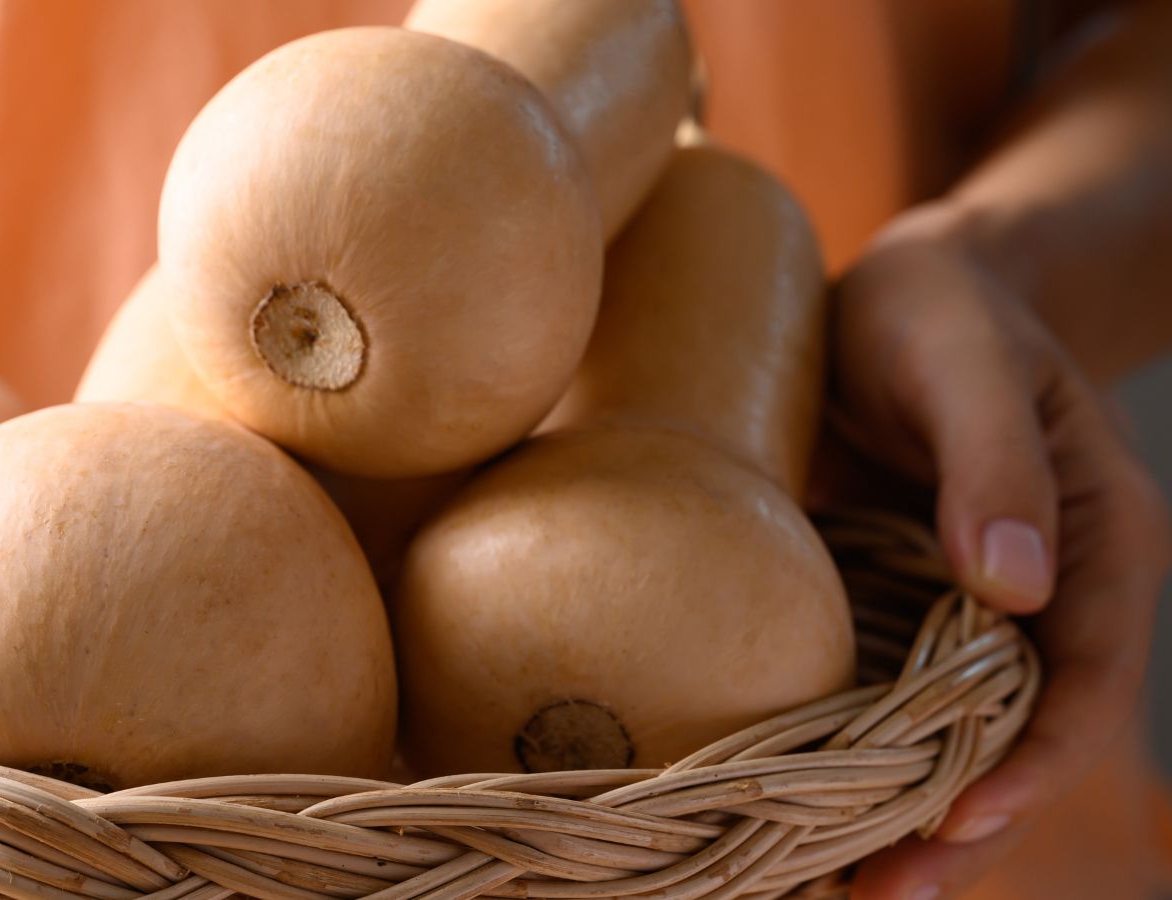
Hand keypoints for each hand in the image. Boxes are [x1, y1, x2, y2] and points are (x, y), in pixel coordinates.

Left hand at [815, 205, 1171, 898]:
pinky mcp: (899, 607)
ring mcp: (968, 613)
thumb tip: (1015, 588)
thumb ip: (994, 463)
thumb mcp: (961, 360)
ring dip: (900, 819)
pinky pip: (887, 701)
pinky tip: (790, 812)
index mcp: (1098, 544)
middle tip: (876, 899)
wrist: (897, 294)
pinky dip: (850, 762)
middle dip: (959, 829)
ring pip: (953, 740)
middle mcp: (1043, 598)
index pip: (1082, 678)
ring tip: (829, 890)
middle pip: (1021, 739)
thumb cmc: (938, 309)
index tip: (957, 821)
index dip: (1031, 761)